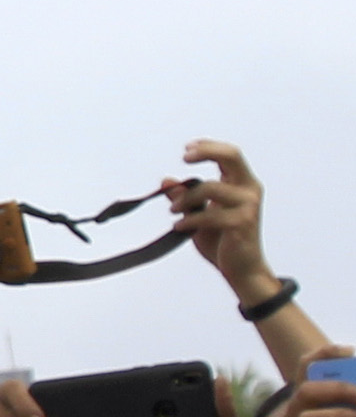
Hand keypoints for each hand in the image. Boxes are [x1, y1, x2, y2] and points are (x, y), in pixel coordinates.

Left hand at [166, 140, 275, 302]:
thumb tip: (166, 181)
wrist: (241, 269)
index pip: (229, 155)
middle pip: (232, 156)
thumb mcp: (199, 216)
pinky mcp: (242, 223)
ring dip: (186, 198)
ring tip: (172, 211)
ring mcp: (248, 205)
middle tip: (184, 157)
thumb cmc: (222, 241)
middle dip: (207, 151)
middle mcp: (249, 189)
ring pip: (211, 187)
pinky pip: (209, 214)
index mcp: (242, 184)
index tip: (187, 148)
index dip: (209, 147)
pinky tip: (178, 227)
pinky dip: (189, 220)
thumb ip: (187, 199)